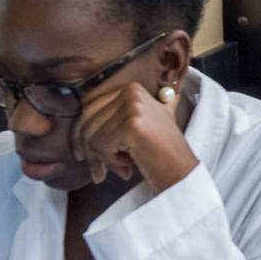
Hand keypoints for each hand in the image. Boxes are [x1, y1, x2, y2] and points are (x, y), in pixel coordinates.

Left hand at [73, 83, 198, 191]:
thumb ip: (120, 111)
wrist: (179, 170)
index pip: (88, 105)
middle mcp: (131, 91)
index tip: (83, 154)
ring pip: (91, 134)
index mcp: (131, 87)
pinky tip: (127, 166)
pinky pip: (100, 144)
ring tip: (117, 169)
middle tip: (98, 172)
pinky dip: (109, 161)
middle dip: (87, 149)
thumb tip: (83, 110)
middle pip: (87, 120)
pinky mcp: (132, 123)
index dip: (81, 132)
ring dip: (99, 159)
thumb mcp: (140, 122)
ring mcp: (132, 105)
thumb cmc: (157, 151)